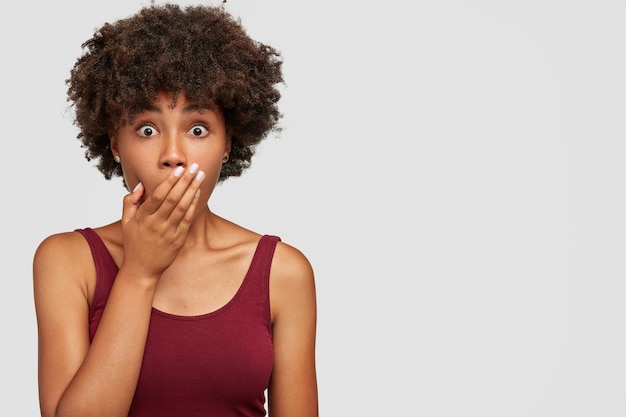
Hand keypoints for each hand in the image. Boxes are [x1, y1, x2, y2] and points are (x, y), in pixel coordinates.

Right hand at [120, 163, 204, 277]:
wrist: (141, 270)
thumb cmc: (134, 243)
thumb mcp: (126, 222)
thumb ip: (130, 201)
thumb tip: (141, 185)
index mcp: (143, 217)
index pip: (158, 195)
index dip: (170, 181)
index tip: (179, 169)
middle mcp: (156, 224)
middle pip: (173, 198)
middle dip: (185, 181)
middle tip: (194, 167)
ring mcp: (168, 233)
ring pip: (182, 208)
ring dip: (192, 190)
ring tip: (200, 176)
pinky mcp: (178, 240)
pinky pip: (187, 220)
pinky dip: (193, 206)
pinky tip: (197, 194)